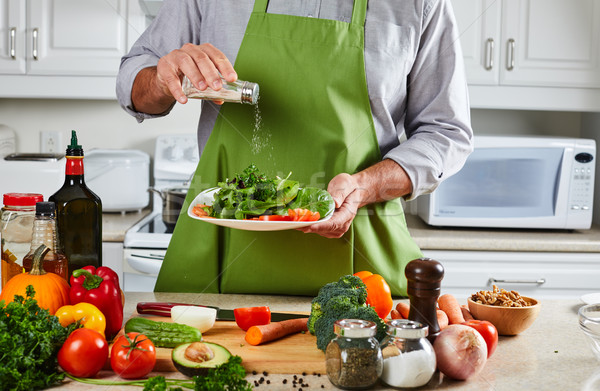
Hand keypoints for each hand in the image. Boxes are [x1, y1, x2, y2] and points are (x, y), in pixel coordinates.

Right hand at [156, 43, 236, 103]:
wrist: (167, 78)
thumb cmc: (188, 75)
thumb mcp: (203, 80)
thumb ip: (212, 89)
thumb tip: (221, 99)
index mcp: (204, 51)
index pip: (217, 56)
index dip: (225, 67)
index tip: (232, 78)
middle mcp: (190, 50)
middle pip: (202, 58)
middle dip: (211, 73)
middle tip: (217, 86)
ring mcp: (176, 56)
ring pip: (186, 62)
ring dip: (196, 76)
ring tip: (202, 88)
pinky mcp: (164, 66)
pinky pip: (171, 77)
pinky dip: (177, 89)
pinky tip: (183, 99)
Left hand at [298, 160, 412, 238]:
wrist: (353, 191)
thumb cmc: (348, 186)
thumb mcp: (345, 183)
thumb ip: (340, 193)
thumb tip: (335, 202)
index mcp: (347, 214)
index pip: (333, 224)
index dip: (320, 226)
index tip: (308, 226)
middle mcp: (343, 224)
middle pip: (324, 229)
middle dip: (308, 227)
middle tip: (293, 223)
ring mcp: (336, 228)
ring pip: (319, 231)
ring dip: (306, 227)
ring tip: (293, 222)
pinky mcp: (330, 228)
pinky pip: (318, 229)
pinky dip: (308, 226)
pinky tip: (299, 221)